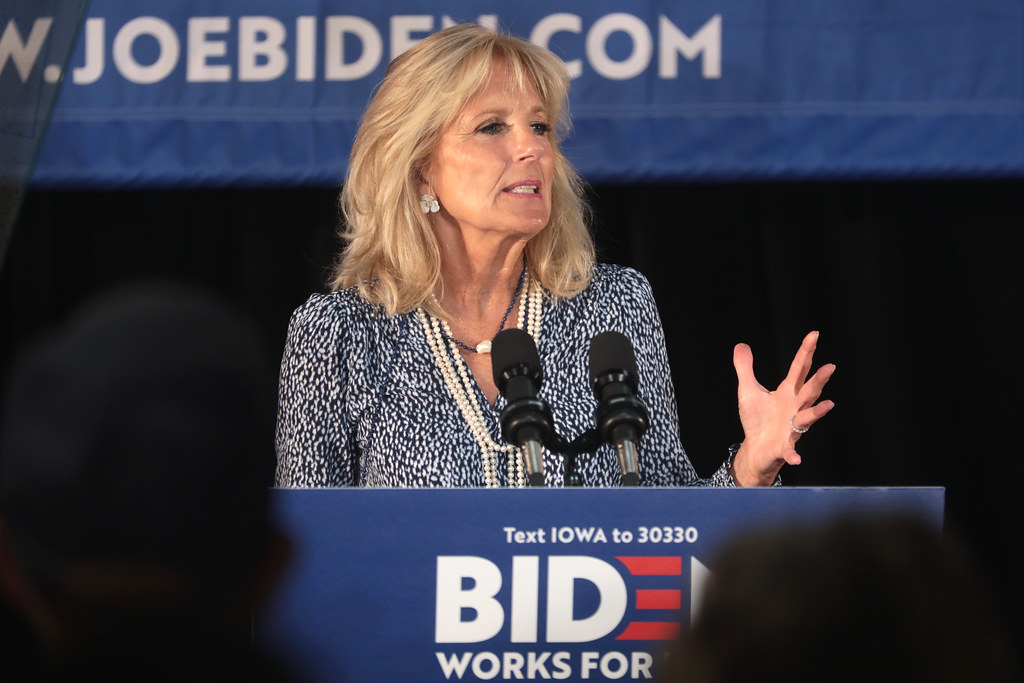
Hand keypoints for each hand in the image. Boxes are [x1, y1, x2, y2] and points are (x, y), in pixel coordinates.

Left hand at [731, 331, 834, 485]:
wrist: (756, 449)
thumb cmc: (757, 419)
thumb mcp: (748, 390)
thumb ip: (745, 368)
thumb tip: (741, 345)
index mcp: (787, 393)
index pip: (799, 369)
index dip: (806, 352)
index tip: (814, 335)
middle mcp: (795, 408)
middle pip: (809, 391)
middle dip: (819, 380)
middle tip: (830, 367)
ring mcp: (792, 428)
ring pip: (807, 417)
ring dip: (817, 412)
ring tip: (829, 405)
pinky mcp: (784, 446)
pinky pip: (790, 450)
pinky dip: (793, 454)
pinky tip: (797, 458)